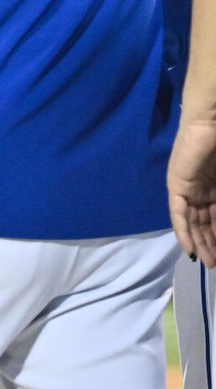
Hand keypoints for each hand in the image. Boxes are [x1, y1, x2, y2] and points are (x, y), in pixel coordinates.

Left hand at [168, 118, 215, 266]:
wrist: (213, 124)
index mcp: (215, 188)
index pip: (215, 219)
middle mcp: (201, 190)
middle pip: (203, 223)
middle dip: (210, 244)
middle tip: (215, 264)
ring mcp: (188, 187)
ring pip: (192, 222)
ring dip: (198, 242)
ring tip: (206, 261)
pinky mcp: (177, 184)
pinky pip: (179, 213)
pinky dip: (183, 231)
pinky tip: (190, 249)